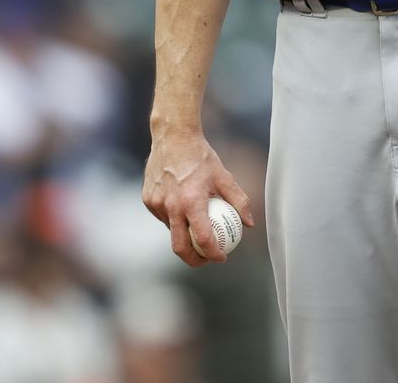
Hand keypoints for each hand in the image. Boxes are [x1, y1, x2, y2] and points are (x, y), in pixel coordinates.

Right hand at [142, 128, 255, 265]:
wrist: (173, 137)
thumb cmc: (202, 157)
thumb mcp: (224, 176)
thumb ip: (239, 201)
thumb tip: (249, 224)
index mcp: (191, 202)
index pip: (203, 239)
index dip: (214, 254)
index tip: (222, 257)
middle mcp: (171, 206)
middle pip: (180, 248)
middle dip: (194, 260)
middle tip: (206, 259)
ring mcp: (156, 204)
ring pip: (171, 231)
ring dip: (184, 236)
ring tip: (198, 231)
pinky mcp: (148, 200)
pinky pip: (162, 217)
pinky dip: (174, 219)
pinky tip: (183, 210)